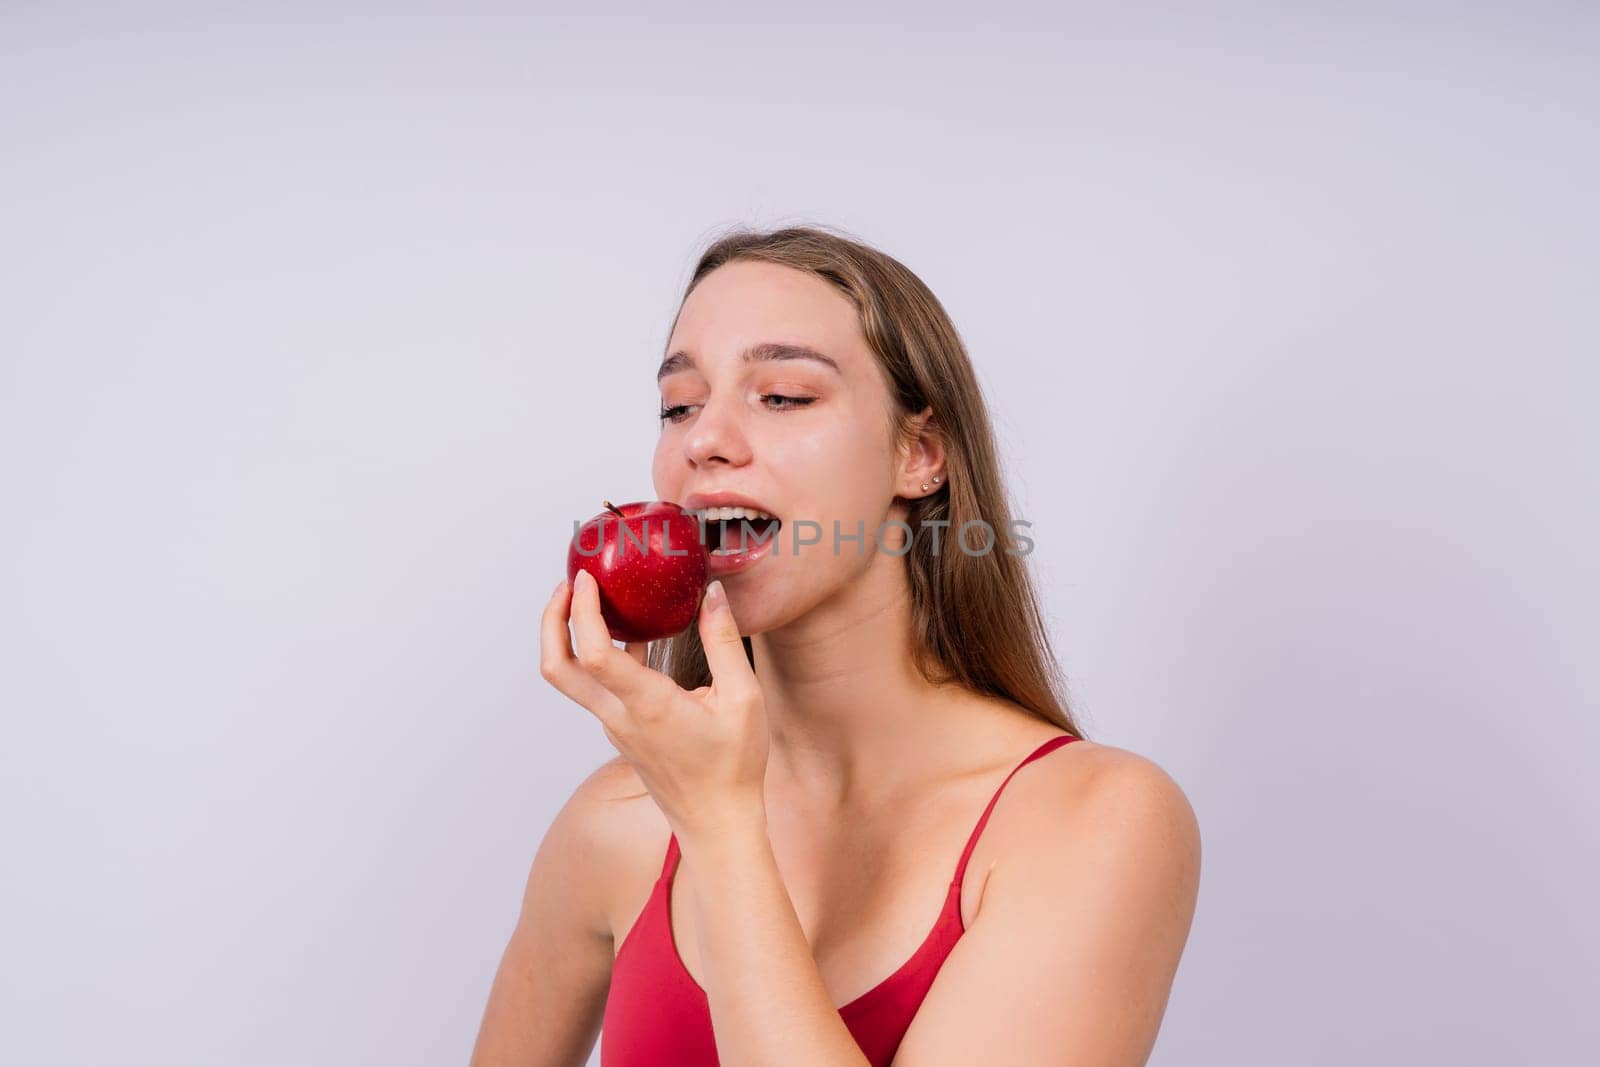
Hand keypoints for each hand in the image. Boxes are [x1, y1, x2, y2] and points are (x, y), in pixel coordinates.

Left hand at [540, 570, 769, 840]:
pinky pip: (597, 687)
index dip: (581, 611)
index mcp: (647, 705)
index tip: (586, 578)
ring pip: (571, 678)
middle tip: (567, 585)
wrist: (717, 823)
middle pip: (557, 667)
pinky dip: (599, 655)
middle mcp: (619, 716)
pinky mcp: (621, 731)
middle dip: (552, 621)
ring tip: (594, 599)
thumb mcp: (743, 698)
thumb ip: (723, 642)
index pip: (593, 653)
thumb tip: (713, 594)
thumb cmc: (734, 766)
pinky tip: (632, 635)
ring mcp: (615, 726)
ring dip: (570, 636)